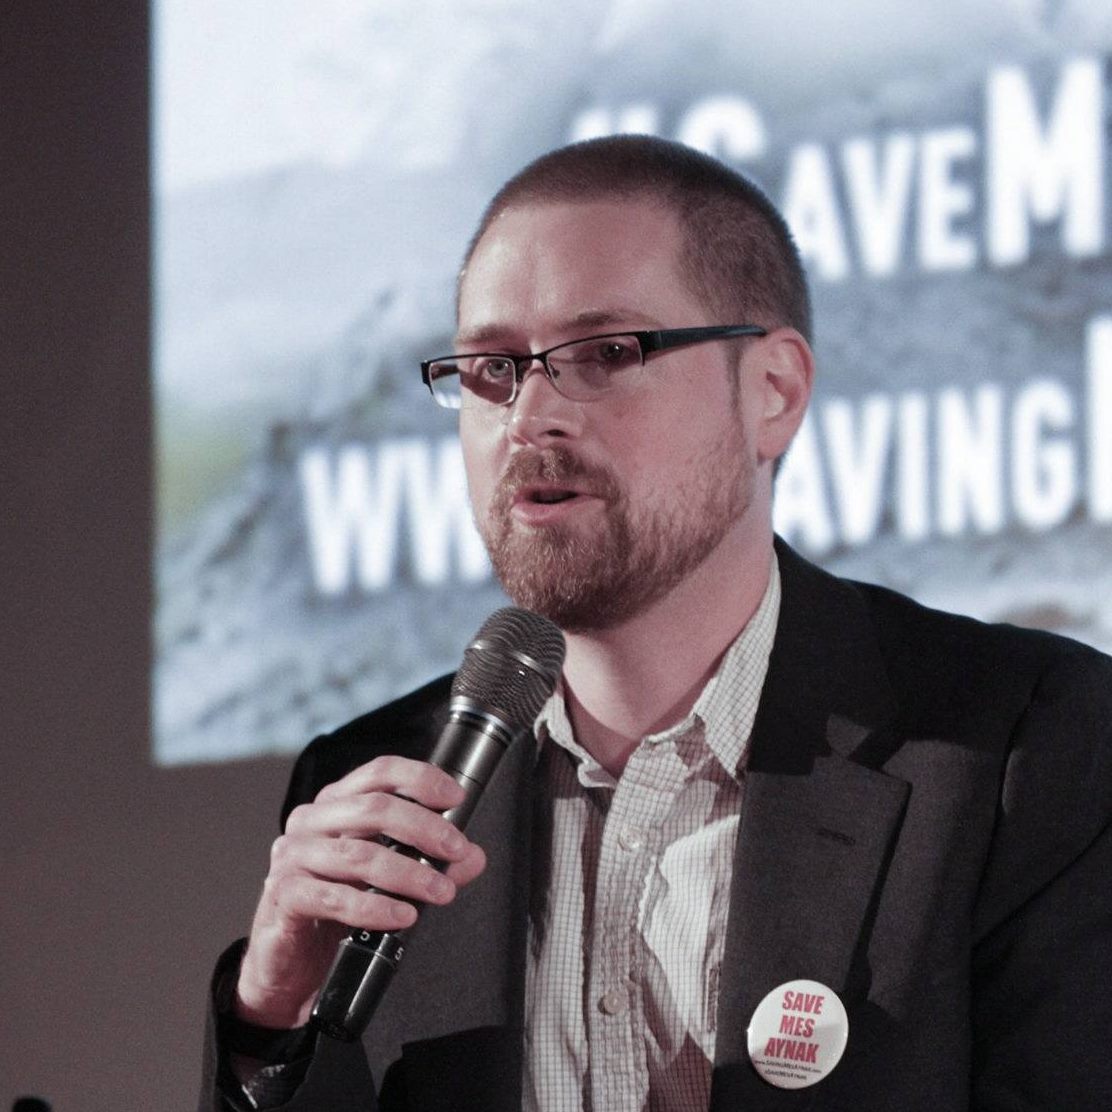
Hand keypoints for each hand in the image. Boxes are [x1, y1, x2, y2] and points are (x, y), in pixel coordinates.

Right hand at [234, 755, 486, 1028]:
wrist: (289, 958)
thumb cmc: (336, 903)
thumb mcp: (387, 878)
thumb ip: (430, 861)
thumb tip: (474, 857)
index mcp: (336, 803)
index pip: (380, 772)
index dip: (421, 778)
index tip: (456, 797)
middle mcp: (311, 820)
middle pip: (374, 808)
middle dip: (425, 828)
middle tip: (456, 850)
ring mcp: (293, 855)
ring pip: (359, 854)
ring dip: (409, 873)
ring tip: (440, 891)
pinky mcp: (284, 894)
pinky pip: (334, 897)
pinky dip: (375, 908)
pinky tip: (402, 917)